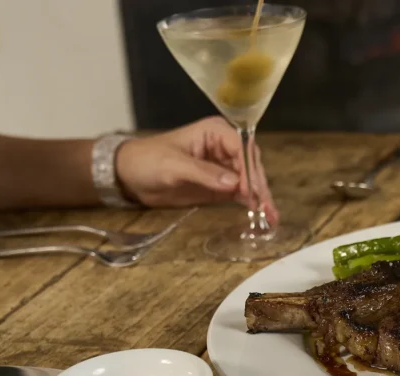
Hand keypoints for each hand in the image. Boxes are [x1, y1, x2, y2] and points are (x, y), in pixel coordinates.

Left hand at [114, 116, 278, 224]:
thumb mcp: (173, 165)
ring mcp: (223, 168)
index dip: (249, 169)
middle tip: (267, 209)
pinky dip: (251, 205)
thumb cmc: (147, 161)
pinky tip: (261, 216)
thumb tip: (234, 183)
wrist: (129, 176)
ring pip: (250, 181)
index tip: (251, 190)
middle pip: (251, 165)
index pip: (241, 147)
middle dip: (260, 186)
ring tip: (270, 217)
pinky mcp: (220, 186)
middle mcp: (224, 147)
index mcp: (214, 132)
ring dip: (260, 198)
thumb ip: (204, 173)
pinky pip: (241, 194)